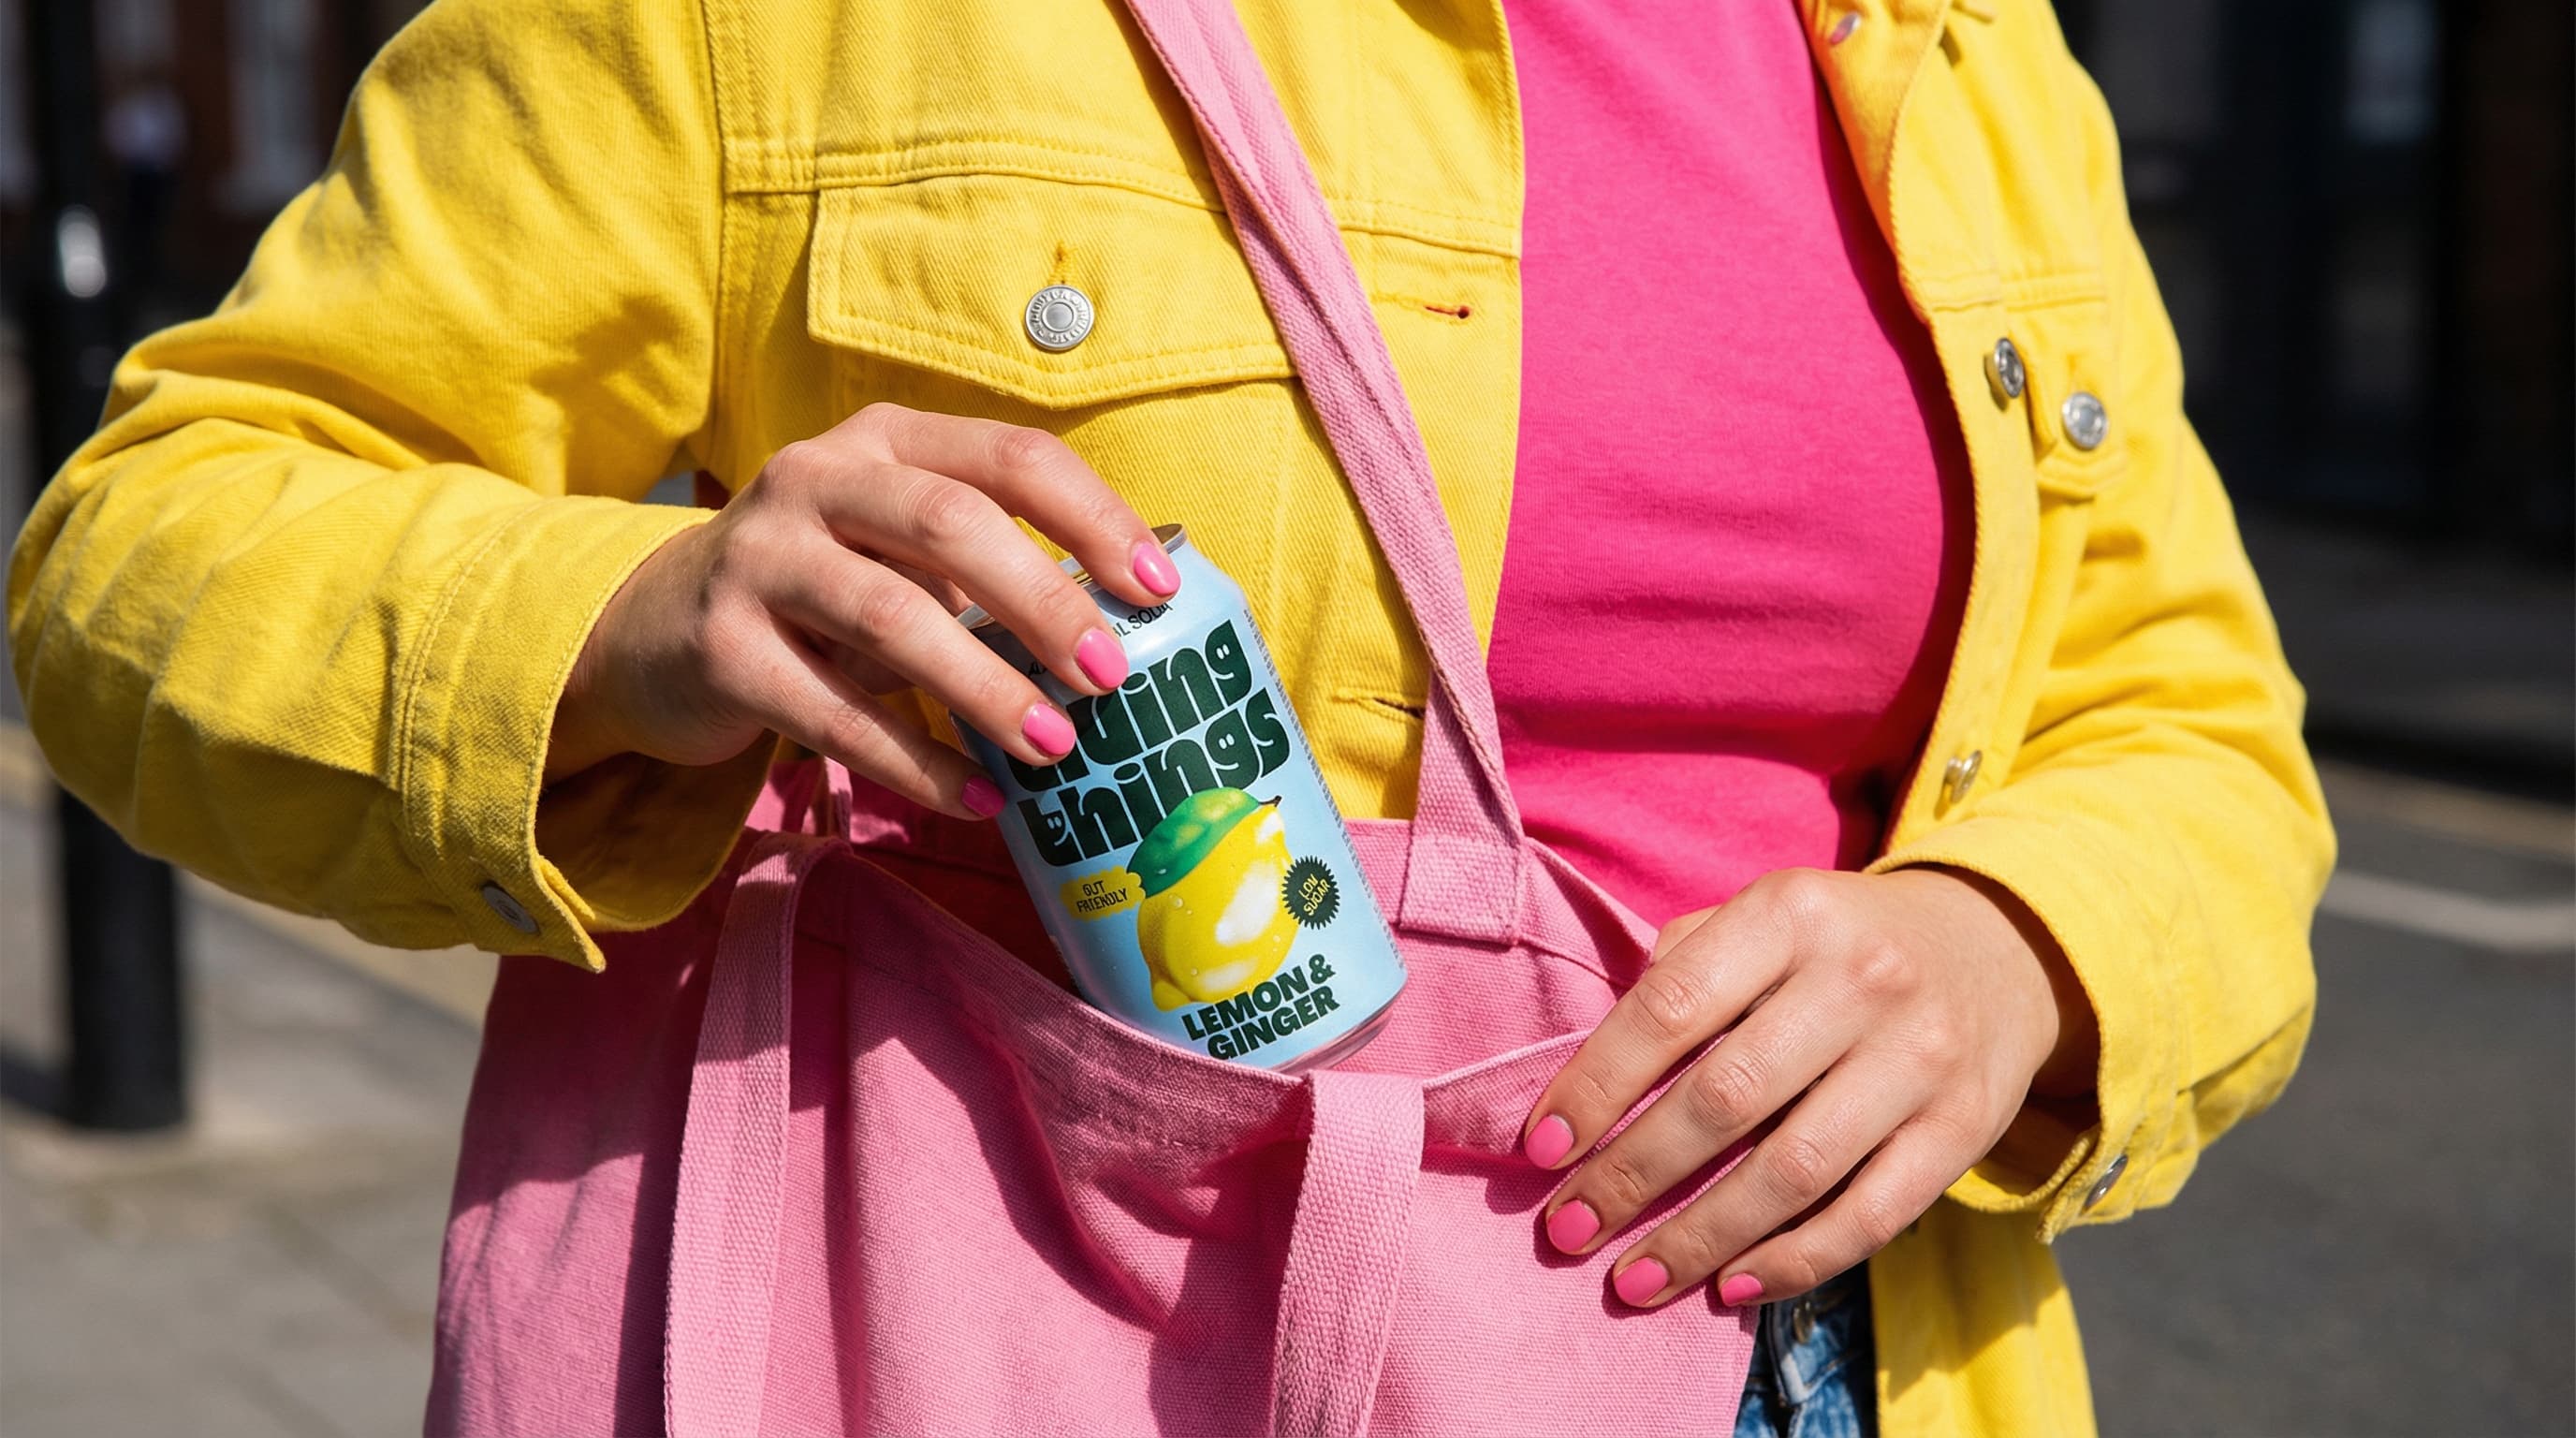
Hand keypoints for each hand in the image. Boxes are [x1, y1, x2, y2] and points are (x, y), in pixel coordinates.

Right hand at [545, 403, 1180, 814]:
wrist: (652, 631)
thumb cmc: (821, 592)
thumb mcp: (899, 555)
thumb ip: (987, 569)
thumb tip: (1123, 630)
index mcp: (886, 441)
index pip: (1011, 456)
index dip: (1093, 518)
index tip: (1159, 589)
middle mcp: (817, 478)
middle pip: (952, 523)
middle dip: (1044, 601)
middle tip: (1110, 675)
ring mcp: (760, 557)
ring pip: (892, 616)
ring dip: (986, 688)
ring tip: (1055, 746)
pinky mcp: (722, 648)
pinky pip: (835, 713)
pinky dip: (916, 763)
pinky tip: (978, 800)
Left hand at [1521, 867, 2096, 1308]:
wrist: (2000, 950)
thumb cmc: (1837, 946)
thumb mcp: (1765, 917)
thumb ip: (1684, 970)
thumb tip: (1592, 1074)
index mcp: (1790, 913)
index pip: (1670, 1007)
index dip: (1597, 1084)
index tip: (1542, 1150)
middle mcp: (1861, 978)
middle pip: (1725, 1098)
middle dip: (1633, 1175)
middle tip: (1567, 1229)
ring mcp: (1921, 1056)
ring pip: (1793, 1170)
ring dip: (1700, 1237)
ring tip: (1632, 1279)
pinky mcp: (1965, 1127)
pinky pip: (1869, 1215)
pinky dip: (1792, 1261)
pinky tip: (1729, 1286)